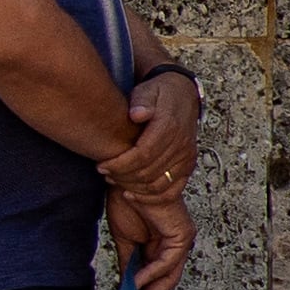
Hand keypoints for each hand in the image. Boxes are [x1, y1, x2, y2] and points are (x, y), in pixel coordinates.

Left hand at [98, 68, 201, 197]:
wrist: (182, 95)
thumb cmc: (159, 94)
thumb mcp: (148, 91)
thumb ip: (142, 102)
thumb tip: (137, 114)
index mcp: (170, 127)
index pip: (143, 155)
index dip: (120, 164)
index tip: (102, 165)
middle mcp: (181, 145)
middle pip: (148, 172)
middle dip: (122, 176)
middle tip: (104, 172)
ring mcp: (186, 157)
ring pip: (158, 184)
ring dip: (134, 187)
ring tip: (115, 180)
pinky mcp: (188, 166)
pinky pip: (172, 191)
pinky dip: (152, 198)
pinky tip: (133, 195)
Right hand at [108, 187, 196, 289]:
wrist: (128, 183)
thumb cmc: (128, 205)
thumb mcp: (126, 242)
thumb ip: (129, 265)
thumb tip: (127, 289)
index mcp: (165, 246)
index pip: (160, 280)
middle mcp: (177, 245)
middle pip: (167, 283)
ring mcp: (182, 240)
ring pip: (169, 276)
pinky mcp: (181, 234)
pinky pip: (167, 261)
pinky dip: (151, 274)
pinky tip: (137, 284)